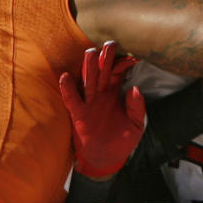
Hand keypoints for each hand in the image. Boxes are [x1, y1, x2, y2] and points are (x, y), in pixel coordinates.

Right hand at [59, 41, 145, 177]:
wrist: (108, 158)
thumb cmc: (122, 140)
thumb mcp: (136, 124)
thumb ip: (137, 107)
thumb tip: (135, 88)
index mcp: (115, 93)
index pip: (119, 73)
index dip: (124, 64)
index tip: (133, 57)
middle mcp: (101, 94)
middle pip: (103, 71)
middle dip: (106, 58)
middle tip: (110, 44)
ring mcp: (89, 103)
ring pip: (88, 80)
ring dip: (89, 67)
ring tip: (90, 53)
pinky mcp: (78, 114)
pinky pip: (72, 99)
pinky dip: (68, 89)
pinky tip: (66, 77)